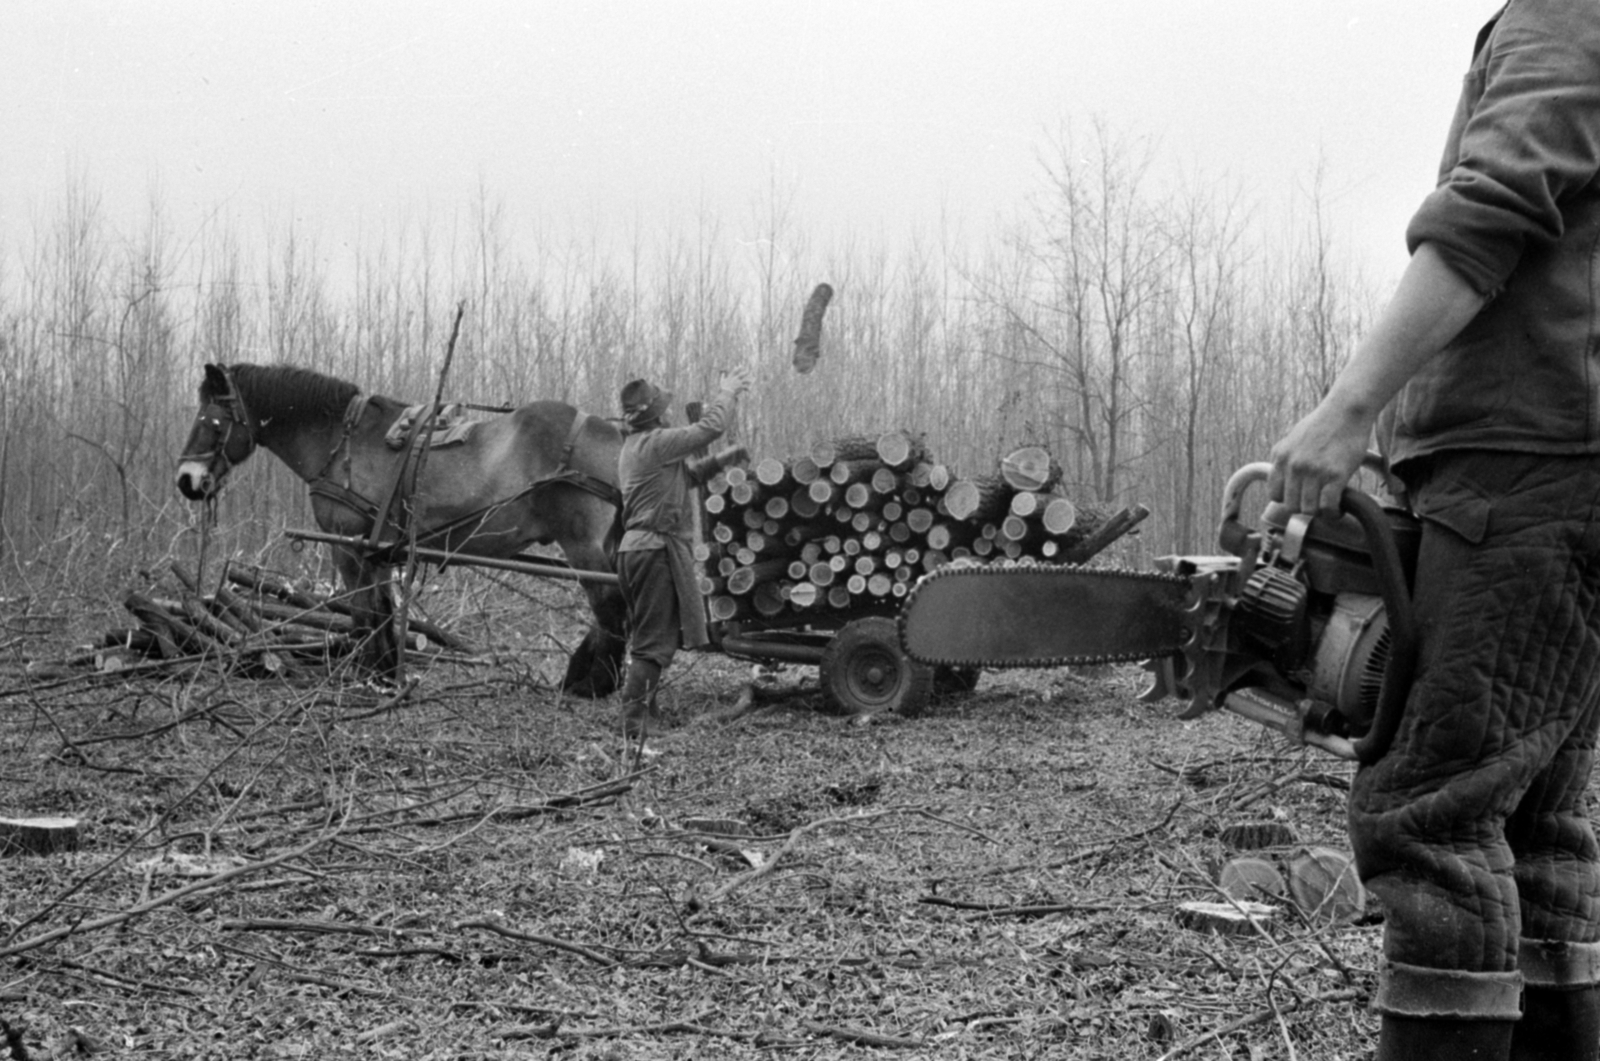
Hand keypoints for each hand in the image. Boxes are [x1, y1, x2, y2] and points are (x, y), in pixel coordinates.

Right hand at [720, 365, 753, 396]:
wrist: (726, 392)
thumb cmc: (723, 388)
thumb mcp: (722, 381)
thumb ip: (722, 377)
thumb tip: (722, 373)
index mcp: (731, 377)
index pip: (735, 371)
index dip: (738, 368)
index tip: (741, 366)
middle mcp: (735, 378)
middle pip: (742, 374)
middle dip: (745, 373)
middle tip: (748, 372)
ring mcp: (738, 382)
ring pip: (745, 380)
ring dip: (748, 380)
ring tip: (751, 381)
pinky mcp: (740, 386)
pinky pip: (745, 387)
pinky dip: (747, 389)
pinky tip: (748, 390)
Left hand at [1267, 401, 1374, 515]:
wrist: (1346, 410)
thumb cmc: (1324, 423)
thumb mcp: (1293, 438)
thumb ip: (1287, 458)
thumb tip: (1285, 478)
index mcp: (1281, 457)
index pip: (1274, 494)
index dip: (1287, 500)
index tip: (1299, 499)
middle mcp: (1293, 465)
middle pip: (1291, 505)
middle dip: (1304, 508)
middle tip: (1317, 504)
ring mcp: (1314, 471)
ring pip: (1308, 509)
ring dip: (1319, 513)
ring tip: (1329, 508)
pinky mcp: (1335, 474)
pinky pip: (1327, 506)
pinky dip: (1333, 513)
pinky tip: (1338, 509)